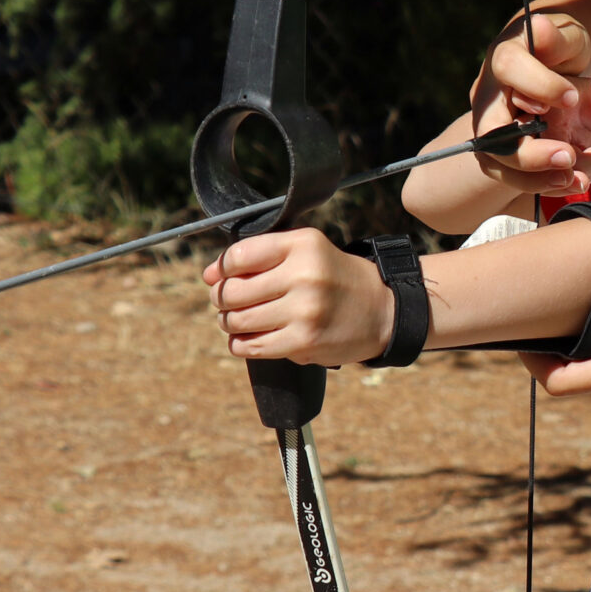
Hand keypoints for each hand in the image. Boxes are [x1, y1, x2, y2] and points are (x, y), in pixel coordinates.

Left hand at [204, 230, 395, 367]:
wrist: (381, 310)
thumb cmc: (335, 277)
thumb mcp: (307, 251)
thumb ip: (260, 256)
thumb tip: (209, 275)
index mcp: (303, 245)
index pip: (239, 256)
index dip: (220, 269)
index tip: (218, 276)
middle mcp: (304, 275)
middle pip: (233, 291)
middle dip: (221, 299)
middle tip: (227, 302)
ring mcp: (304, 311)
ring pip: (237, 321)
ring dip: (229, 323)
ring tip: (238, 320)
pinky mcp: (303, 341)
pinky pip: (251, 346)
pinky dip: (240, 344)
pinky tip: (247, 338)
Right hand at [473, 13, 590, 197]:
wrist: (550, 70)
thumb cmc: (560, 51)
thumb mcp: (573, 40)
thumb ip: (570, 48)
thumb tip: (568, 82)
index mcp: (506, 55)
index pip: (510, 67)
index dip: (541, 86)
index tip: (573, 97)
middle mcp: (488, 93)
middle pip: (491, 130)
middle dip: (530, 153)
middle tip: (569, 156)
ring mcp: (490, 125)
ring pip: (496, 161)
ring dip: (534, 178)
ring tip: (574, 177)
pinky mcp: (499, 149)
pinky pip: (509, 174)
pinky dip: (540, 184)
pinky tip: (570, 180)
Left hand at [520, 226, 590, 398]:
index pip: (560, 382)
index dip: (530, 360)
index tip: (515, 329)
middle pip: (563, 374)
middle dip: (539, 347)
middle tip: (522, 307)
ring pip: (579, 365)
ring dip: (559, 341)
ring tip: (543, 303)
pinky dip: (581, 336)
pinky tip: (576, 305)